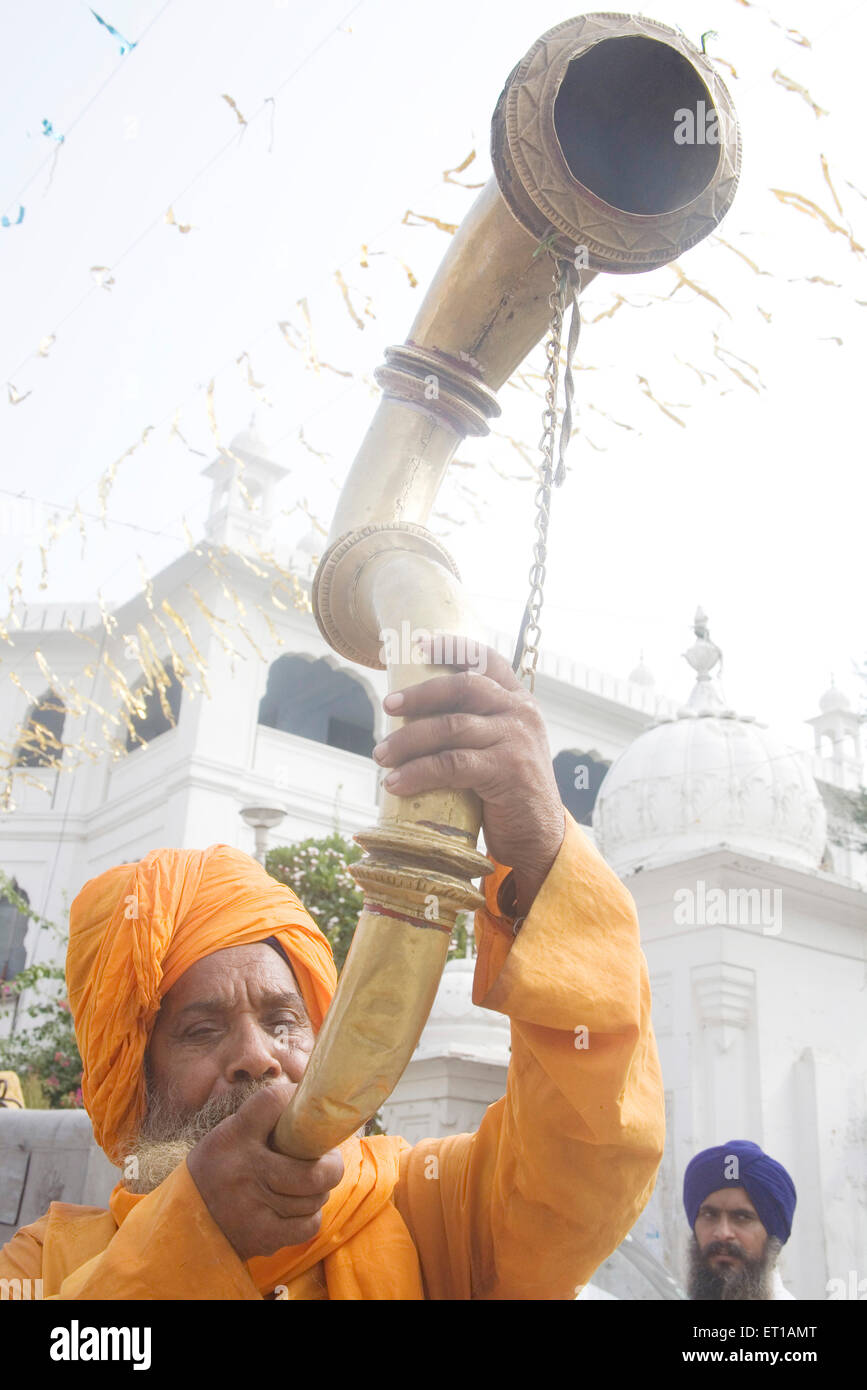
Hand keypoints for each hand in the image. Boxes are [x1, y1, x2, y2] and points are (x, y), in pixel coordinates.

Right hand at [186, 1080, 343, 1261]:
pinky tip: (298, 1208)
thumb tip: (314, 1102)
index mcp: (234, 1135)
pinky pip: (308, 1224)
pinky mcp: (262, 1235)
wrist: (186, 1223)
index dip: (296, 1098)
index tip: (311, 1105)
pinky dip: (311, 1215)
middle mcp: (244, 1168)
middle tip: (330, 1160)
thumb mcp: (231, 1134)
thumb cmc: (220, 1168)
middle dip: (332, 1165)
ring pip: (314, 1197)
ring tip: (310, 1184)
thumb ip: (265, 1120)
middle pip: (312, 1169)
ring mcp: (253, 1205)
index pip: (272, 1103)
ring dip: (320, 1190)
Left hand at [373, 637, 565, 915]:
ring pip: (450, 727)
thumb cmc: (507, 792)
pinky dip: (417, 772)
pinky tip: (395, 782)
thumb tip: (410, 716)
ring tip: (380, 755)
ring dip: (407, 741)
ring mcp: (517, 740)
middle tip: (388, 706)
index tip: (419, 643)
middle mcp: (521, 713)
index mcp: (519, 701)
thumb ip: (472, 726)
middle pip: (462, 687)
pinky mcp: (507, 770)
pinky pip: (451, 764)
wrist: (539, 836)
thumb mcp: (497, 747)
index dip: (453, 647)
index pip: (487, 660)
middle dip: (419, 694)